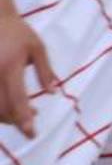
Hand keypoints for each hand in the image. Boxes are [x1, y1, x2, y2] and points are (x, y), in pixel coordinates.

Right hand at [0, 14, 54, 138]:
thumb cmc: (17, 32)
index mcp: (10, 66)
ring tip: (22, 115)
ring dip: (4, 116)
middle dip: (15, 121)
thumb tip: (53, 92)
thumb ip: (45, 71)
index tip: (32, 132)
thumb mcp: (37, 47)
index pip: (17, 99)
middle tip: (29, 125)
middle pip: (1, 108)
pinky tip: (8, 105)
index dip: (24, 118)